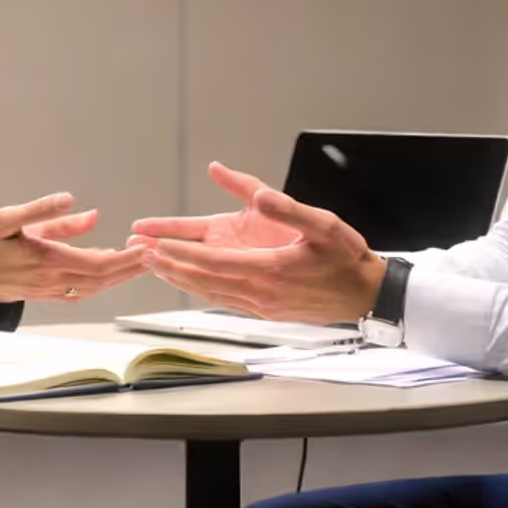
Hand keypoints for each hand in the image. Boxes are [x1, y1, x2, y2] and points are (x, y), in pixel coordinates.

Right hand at [0, 193, 147, 303]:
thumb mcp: (6, 219)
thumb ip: (43, 212)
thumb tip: (77, 203)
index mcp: (46, 261)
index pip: (98, 265)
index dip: (126, 259)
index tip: (145, 249)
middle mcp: (49, 281)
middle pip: (101, 280)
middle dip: (129, 269)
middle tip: (153, 256)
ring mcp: (44, 291)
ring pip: (90, 289)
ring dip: (115, 278)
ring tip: (136, 264)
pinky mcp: (37, 293)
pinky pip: (76, 292)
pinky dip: (96, 283)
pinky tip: (103, 273)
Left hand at [132, 163, 386, 324]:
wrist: (366, 296)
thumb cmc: (346, 257)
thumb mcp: (323, 224)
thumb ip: (288, 208)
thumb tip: (258, 195)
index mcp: (271, 269)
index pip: (214, 263)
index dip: (182, 255)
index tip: (156, 246)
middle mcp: (262, 293)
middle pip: (204, 282)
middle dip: (170, 267)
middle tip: (140, 256)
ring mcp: (263, 306)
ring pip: (211, 294)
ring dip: (181, 280)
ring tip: (155, 268)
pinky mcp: (266, 311)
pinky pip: (225, 301)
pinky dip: (202, 290)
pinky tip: (190, 283)